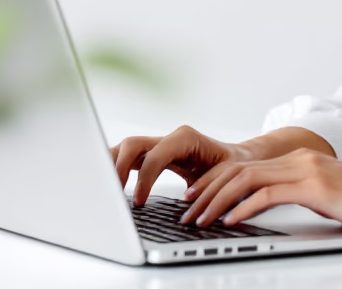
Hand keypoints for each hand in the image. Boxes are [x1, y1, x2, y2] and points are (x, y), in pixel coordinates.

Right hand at [111, 125, 256, 205]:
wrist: (239, 160)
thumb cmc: (233, 169)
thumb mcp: (222, 178)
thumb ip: (205, 187)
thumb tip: (186, 204)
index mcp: (186, 139)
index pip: (155, 155)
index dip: (143, 179)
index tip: (137, 202)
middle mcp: (170, 138)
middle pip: (133, 145)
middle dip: (118, 167)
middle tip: (111, 195)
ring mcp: (160, 145)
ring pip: (126, 149)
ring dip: (111, 167)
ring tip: (101, 191)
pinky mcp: (153, 155)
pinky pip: (129, 157)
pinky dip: (115, 168)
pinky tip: (107, 184)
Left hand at [179, 147, 341, 233]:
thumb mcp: (326, 199)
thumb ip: (298, 197)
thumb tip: (266, 210)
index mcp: (299, 161)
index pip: (245, 167)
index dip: (215, 183)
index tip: (195, 201)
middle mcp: (299, 159)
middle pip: (238, 169)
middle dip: (206, 191)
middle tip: (185, 212)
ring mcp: (307, 170)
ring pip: (247, 179)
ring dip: (216, 200)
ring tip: (198, 220)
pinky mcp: (316, 186)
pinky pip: (269, 194)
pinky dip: (243, 207)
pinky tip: (230, 220)